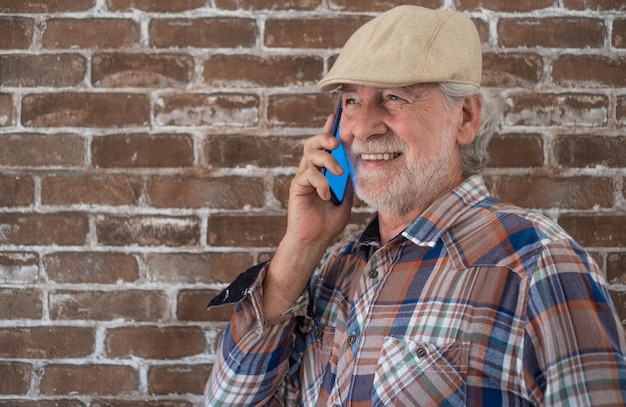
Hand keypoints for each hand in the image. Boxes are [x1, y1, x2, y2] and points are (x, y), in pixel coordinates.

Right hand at [262, 113, 352, 318]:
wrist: (315, 239)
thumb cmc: (329, 221)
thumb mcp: (346, 197)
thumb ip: (348, 180)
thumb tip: (354, 163)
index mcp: (323, 171)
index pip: (326, 146)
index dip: (329, 129)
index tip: (336, 115)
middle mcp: (311, 170)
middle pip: (314, 143)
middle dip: (325, 137)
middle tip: (337, 143)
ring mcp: (303, 177)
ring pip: (310, 154)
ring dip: (327, 160)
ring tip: (338, 173)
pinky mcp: (298, 186)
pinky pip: (308, 174)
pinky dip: (320, 182)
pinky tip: (325, 195)